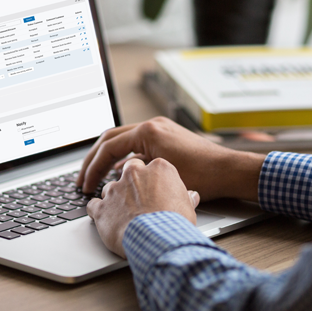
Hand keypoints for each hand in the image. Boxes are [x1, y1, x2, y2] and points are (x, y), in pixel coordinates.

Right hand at [78, 117, 264, 201]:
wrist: (229, 170)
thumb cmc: (202, 176)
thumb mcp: (161, 176)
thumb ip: (134, 174)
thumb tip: (114, 179)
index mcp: (148, 131)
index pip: (108, 147)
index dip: (93, 168)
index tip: (86, 185)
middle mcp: (153, 125)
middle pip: (110, 139)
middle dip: (93, 160)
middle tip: (82, 179)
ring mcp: (160, 129)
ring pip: (122, 140)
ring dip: (107, 158)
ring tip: (96, 178)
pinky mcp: (166, 136)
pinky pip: (137, 145)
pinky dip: (124, 158)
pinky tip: (120, 175)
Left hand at [87, 157, 200, 256]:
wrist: (158, 238)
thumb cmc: (175, 222)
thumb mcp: (188, 207)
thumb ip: (185, 197)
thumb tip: (191, 196)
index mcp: (158, 168)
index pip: (152, 167)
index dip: (153, 180)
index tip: (155, 190)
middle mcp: (134, 173)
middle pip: (129, 171)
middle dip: (131, 183)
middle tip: (138, 199)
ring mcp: (115, 189)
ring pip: (110, 188)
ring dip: (115, 199)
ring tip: (124, 215)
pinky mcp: (101, 207)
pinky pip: (93, 205)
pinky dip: (98, 212)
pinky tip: (106, 220)